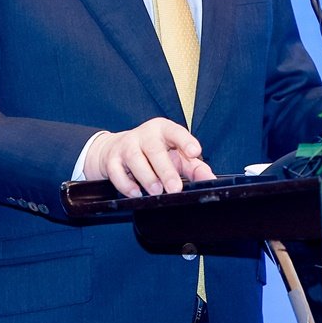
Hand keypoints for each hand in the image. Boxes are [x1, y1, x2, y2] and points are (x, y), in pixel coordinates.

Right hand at [84, 118, 216, 197]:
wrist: (117, 148)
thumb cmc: (153, 152)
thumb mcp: (175, 155)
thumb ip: (194, 167)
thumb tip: (210, 179)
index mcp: (164, 130)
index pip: (176, 132)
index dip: (186, 141)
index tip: (196, 152)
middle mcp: (145, 135)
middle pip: (155, 150)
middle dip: (166, 171)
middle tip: (175, 188)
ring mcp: (126, 145)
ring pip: (135, 160)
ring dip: (147, 178)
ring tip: (156, 191)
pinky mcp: (111, 160)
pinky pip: (117, 173)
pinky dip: (126, 185)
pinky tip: (136, 193)